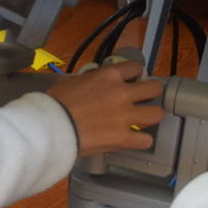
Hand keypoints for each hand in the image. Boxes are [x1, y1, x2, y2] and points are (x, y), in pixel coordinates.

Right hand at [45, 60, 165, 156]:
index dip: (135, 74)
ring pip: (156, 113)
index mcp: (109, 76)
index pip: (136, 67)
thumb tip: (94, 81)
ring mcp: (125, 116)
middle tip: (144, 98)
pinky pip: (146, 140)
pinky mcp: (123, 138)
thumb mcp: (72, 80)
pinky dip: (141, 140)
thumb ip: (90, 79)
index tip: (132, 80)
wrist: (51, 127)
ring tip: (143, 119)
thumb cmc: (55, 103)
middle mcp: (122, 93)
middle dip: (151, 92)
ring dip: (151, 115)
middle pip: (154, 88)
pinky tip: (134, 139)